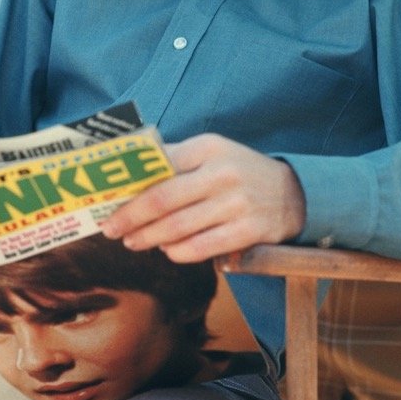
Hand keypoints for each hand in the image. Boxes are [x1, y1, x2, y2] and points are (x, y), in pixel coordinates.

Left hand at [101, 134, 307, 262]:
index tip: (107, 203)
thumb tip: (126, 173)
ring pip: (177, 228)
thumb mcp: (212, 153)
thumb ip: (174, 159)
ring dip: (148, 239)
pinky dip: (177, 252)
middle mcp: (223, 173)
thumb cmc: (239, 172)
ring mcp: (237, 203)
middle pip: (161, 201)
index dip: (128, 189)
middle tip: (112, 230)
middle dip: (130, 219)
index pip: (157, 168)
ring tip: (135, 242)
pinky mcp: (248, 230)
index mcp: (209, 148)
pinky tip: (169, 250)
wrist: (293, 193)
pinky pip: (200, 248)